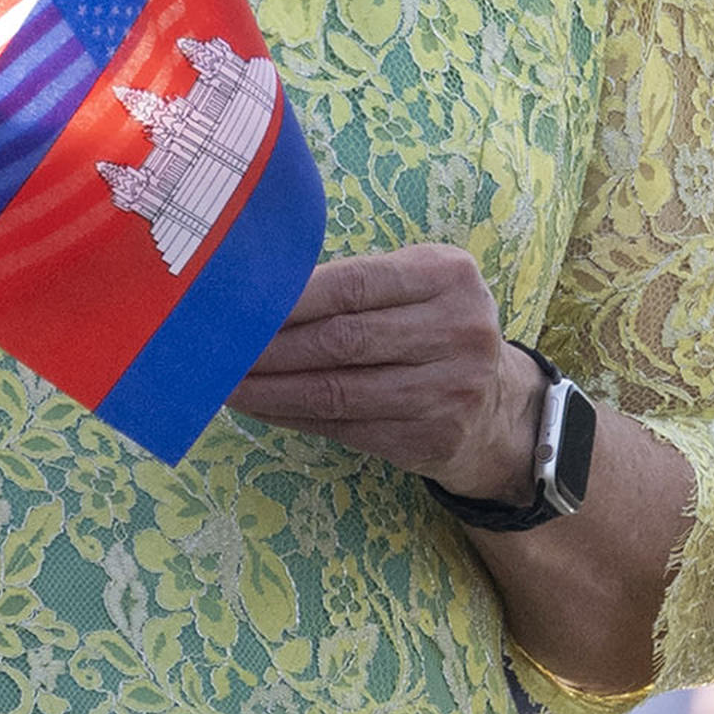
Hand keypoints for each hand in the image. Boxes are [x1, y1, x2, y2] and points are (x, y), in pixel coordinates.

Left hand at [228, 244, 535, 493]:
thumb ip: (356, 285)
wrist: (496, 408)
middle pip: (341, 339)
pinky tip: (258, 406)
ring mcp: (449, 389)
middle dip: (269, 347)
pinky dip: (291, 416)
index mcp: (448, 276)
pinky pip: (342, 427)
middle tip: (216, 348)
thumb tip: (259, 295)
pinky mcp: (430, 437)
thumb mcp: (417, 288)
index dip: (289, 299)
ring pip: (336, 390)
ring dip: (270, 388)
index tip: (236, 305)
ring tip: (224, 381)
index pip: (353, 284)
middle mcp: (457, 330)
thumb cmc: (433, 331)